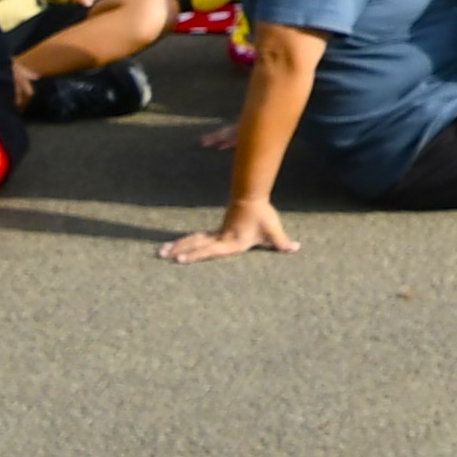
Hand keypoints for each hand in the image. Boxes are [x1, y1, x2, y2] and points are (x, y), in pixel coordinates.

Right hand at [164, 201, 299, 264]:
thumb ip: (282, 243)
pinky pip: (198, 237)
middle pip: (195, 244)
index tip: (179, 260)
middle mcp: (221, 238)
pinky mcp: (216, 230)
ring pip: (193, 240)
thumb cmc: (263, 215)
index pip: (210, 250)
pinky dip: (186, 242)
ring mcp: (216, 233)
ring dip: (178, 245)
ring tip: (161, 251)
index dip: (195, 256)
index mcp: (232, 242)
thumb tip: (296, 248)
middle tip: (160, 255)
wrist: (252, 197)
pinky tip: (175, 245)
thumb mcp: (273, 231)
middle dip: (178, 251)